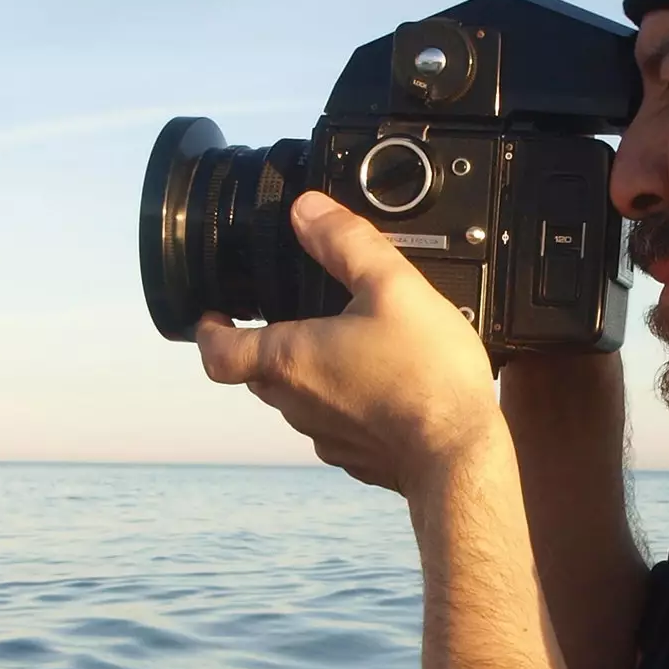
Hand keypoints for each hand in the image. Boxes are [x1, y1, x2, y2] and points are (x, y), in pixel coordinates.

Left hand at [195, 192, 500, 494]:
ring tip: (349, 348)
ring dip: (312, 376)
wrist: (460, 456)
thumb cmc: (426, 376)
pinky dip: (348, 405)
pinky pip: (338, 427)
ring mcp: (327, 437)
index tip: (214, 317)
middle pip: (259, 374)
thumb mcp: (392, 286)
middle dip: (267, 346)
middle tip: (294, 319)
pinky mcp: (358, 458)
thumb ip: (346, 242)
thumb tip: (308, 211)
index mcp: (290, 360)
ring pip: (299, 401)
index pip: (218, 353)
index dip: (209, 332)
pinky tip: (384, 389)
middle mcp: (297, 404)